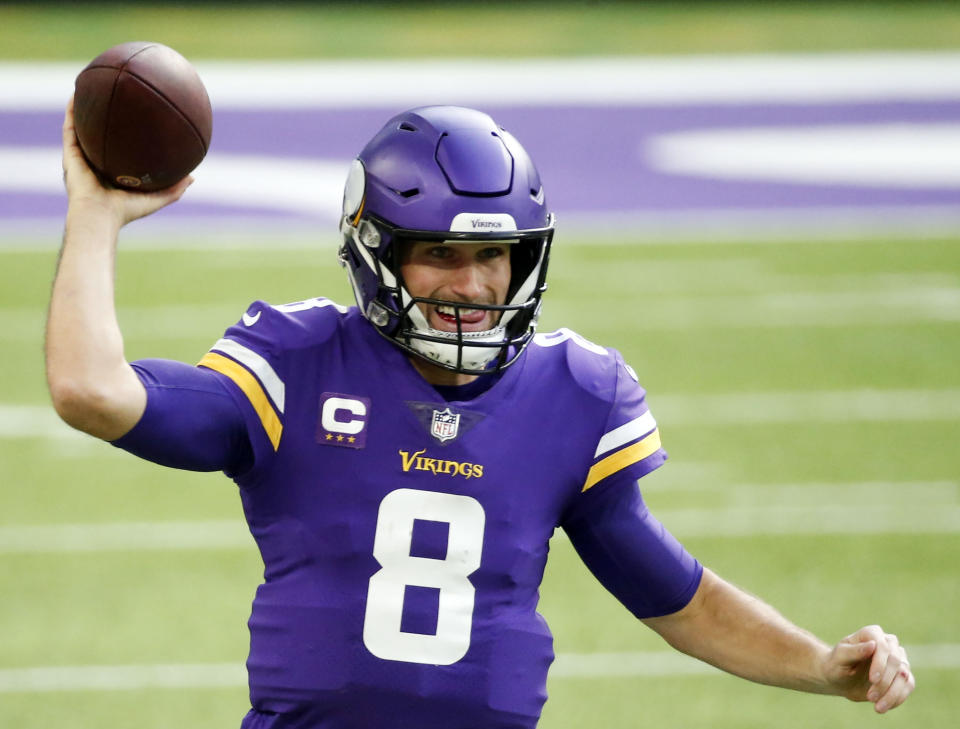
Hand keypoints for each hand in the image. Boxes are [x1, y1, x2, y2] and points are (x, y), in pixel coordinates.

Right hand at [62, 95, 192, 227]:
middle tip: (117, 97)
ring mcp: (81, 157)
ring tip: (93, 85)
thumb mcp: (156, 198)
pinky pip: (70, 126)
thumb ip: (174, 189)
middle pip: (101, 134)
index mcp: (114, 172)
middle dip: (107, 117)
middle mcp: (96, 163)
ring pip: (82, 126)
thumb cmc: (126, 212)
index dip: (127, 135)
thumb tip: (193, 177)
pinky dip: (72, 109)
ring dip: (86, 107)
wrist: (99, 216)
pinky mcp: (69, 153)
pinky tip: (78, 91)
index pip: (120, 149)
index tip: (137, 119)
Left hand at [823, 625, 914, 712]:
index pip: (883, 646)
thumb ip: (854, 651)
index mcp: (871, 633)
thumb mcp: (840, 658)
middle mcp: (888, 643)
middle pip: (896, 661)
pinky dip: (898, 698)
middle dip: (884, 682)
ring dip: (892, 694)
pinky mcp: (902, 675)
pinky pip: (908, 685)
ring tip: (877, 708)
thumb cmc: (837, 664)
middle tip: (870, 697)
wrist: (839, 679)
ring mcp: (898, 659)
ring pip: (904, 676)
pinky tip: (883, 706)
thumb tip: (873, 644)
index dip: (880, 663)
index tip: (872, 679)